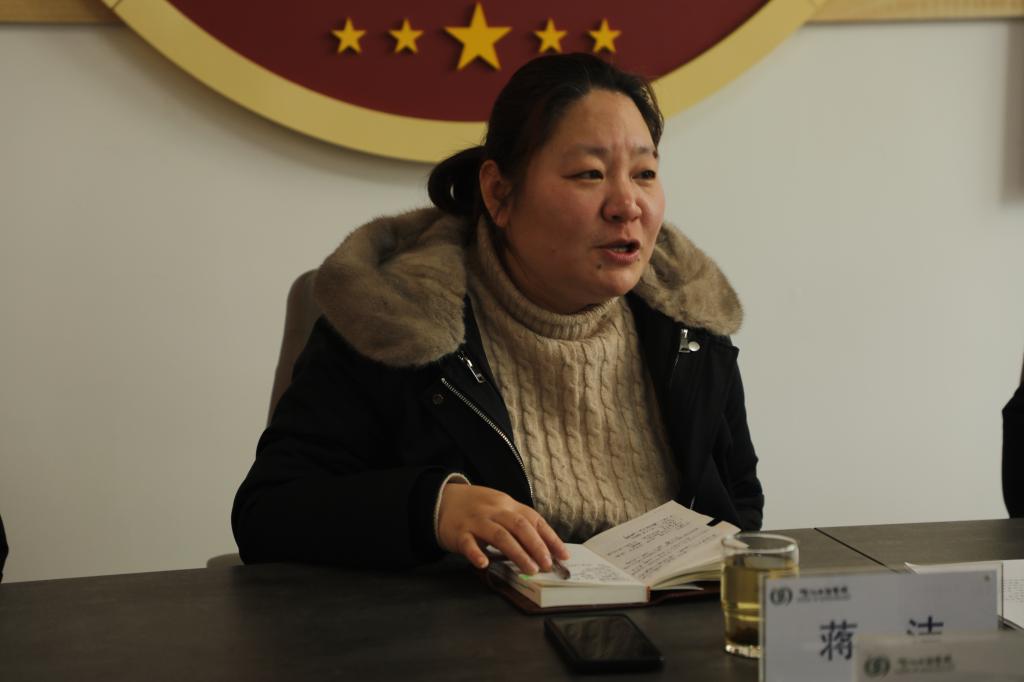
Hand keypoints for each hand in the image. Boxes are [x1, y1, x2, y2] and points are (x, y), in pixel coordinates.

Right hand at [437, 483, 568, 573]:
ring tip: (530, 569)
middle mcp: (494, 511)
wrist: (442, 499)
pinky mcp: (459, 532)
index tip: (563, 555)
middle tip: (547, 565)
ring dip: (517, 553)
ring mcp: (476, 521)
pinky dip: (476, 553)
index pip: (534, 520)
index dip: (550, 538)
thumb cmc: (477, 508)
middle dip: (537, 546)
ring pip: (499, 535)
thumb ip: (518, 524)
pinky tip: (484, 564)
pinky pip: (468, 544)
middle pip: (520, 526)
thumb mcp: (499, 509)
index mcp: (508, 505)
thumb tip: (544, 548)